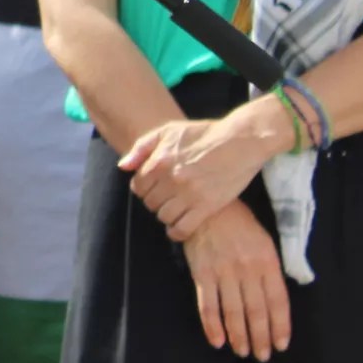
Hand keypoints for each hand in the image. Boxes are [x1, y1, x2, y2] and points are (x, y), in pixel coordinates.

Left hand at [119, 104, 284, 242]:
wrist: (239, 140)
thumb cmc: (203, 134)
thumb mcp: (168, 131)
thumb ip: (141, 148)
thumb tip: (123, 167)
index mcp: (159, 161)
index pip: (139, 186)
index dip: (144, 188)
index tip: (154, 188)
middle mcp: (172, 179)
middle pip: (150, 203)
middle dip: (155, 201)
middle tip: (167, 198)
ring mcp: (189, 194)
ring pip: (164, 216)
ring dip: (167, 215)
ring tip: (175, 209)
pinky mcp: (207, 206)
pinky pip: (183, 228)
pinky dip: (177, 231)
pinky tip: (179, 227)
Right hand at [179, 197, 292, 358]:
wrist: (206, 205)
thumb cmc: (239, 223)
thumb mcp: (265, 241)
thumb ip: (273, 269)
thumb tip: (279, 299)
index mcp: (268, 262)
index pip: (278, 302)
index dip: (280, 326)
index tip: (281, 344)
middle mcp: (248, 269)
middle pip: (257, 311)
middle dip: (261, 337)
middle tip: (262, 355)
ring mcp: (224, 272)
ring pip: (234, 312)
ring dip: (239, 336)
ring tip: (243, 351)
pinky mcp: (202, 273)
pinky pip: (208, 305)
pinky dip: (212, 326)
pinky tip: (217, 341)